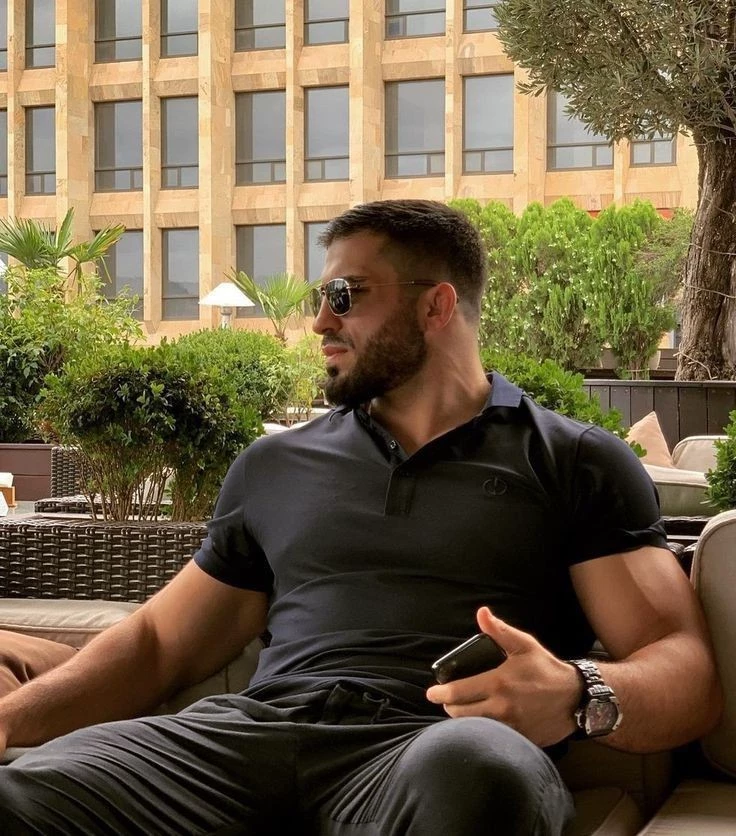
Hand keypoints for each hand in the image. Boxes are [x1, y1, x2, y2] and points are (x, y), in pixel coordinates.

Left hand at [426, 606, 582, 746]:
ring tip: (461, 710)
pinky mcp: (519, 740)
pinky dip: (482, 731)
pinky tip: (481, 723)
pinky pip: (492, 738)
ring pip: (474, 728)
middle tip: (446, 700)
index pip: (458, 692)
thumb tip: (481, 613)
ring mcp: (510, 727)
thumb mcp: (524, 645)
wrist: (577, 699)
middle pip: (460, 714)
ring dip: (463, 720)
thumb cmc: (546, 669)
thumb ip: (500, 631)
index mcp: (498, 683)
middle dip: (449, 707)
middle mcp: (501, 708)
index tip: (432, 692)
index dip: (440, 693)